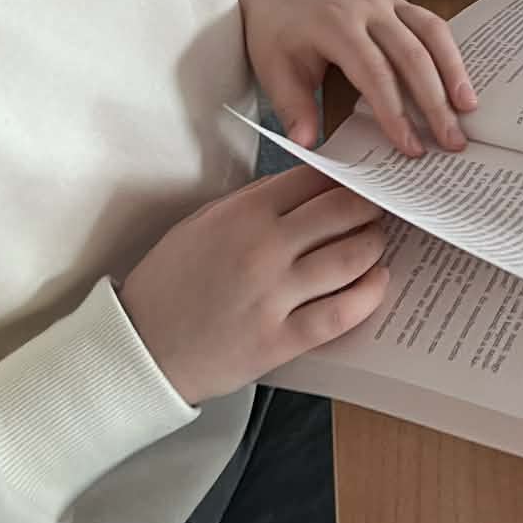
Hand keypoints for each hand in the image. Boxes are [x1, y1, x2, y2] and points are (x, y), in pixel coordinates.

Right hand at [120, 166, 388, 405]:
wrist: (142, 347)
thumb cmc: (172, 282)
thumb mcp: (204, 223)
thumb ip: (255, 203)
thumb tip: (307, 187)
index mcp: (243, 212)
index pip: (315, 179)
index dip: (348, 175)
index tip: (365, 176)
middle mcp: (263, 247)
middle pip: (342, 211)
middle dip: (370, 205)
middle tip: (380, 207)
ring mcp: (274, 295)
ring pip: (350, 258)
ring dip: (375, 245)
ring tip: (378, 241)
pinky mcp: (281, 339)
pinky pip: (341, 312)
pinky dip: (369, 294)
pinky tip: (378, 282)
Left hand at [242, 0, 475, 155]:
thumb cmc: (277, 36)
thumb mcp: (275, 72)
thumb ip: (293, 107)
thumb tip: (306, 145)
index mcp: (335, 25)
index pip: (374, 73)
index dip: (395, 111)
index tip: (410, 146)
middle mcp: (367, 9)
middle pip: (412, 55)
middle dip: (434, 102)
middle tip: (451, 140)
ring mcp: (386, 3)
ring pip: (431, 34)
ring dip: (453, 73)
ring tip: (468, 110)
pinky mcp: (397, 4)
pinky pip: (432, 24)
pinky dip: (450, 53)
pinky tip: (459, 83)